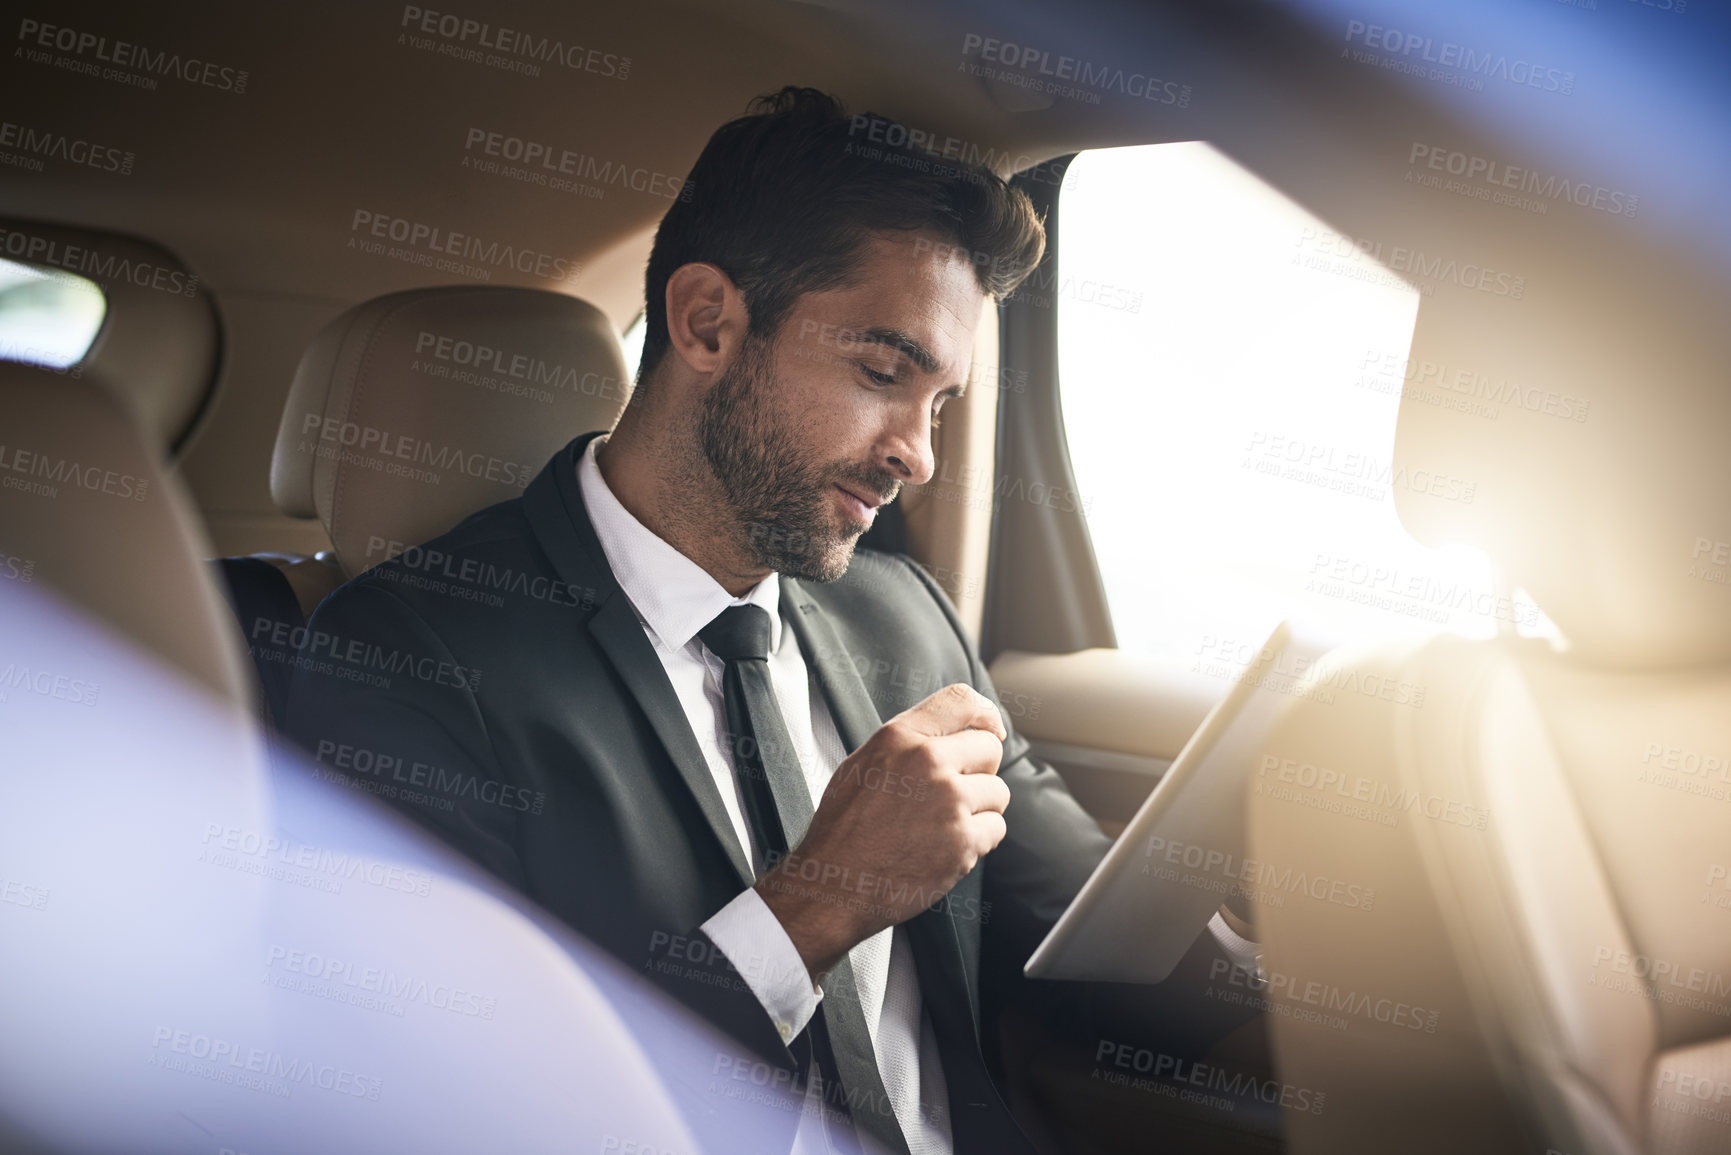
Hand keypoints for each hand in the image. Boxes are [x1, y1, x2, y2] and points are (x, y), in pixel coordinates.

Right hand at [756, 683, 1009, 981]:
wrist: (833, 885)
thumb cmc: (843, 829)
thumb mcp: (862, 764)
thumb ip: (907, 743)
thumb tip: (951, 733)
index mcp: (900, 738)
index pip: (962, 701)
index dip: (985, 715)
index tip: (991, 731)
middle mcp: (928, 762)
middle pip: (990, 749)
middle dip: (978, 771)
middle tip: (952, 794)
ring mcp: (949, 802)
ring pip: (998, 791)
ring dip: (979, 809)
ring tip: (942, 824)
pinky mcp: (963, 842)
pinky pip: (996, 829)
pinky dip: (978, 841)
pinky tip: (944, 846)